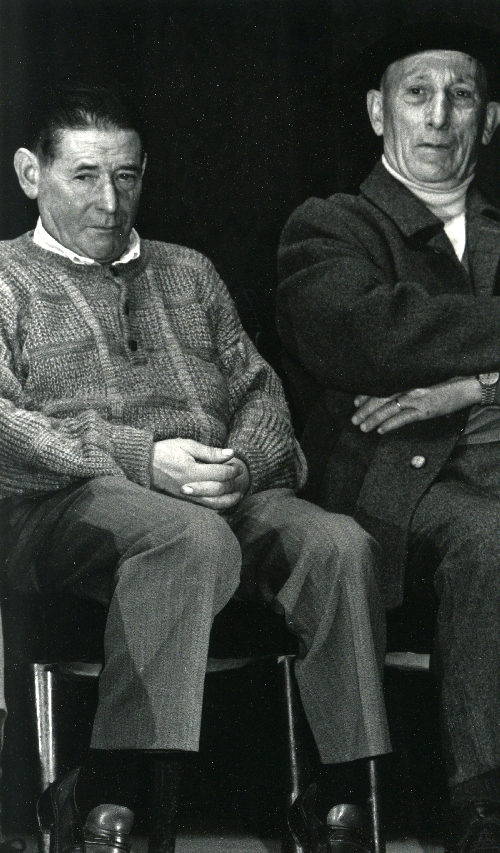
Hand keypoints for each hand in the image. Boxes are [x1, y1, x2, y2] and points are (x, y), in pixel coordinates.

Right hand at [152, 438, 249, 509]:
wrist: (142, 466)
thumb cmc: (165, 452)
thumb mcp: (186, 445)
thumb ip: (209, 452)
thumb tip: (230, 454)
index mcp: (192, 471)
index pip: (221, 473)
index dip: (233, 470)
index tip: (238, 466)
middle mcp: (190, 487)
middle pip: (220, 490)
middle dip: (233, 484)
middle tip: (240, 478)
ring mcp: (186, 498)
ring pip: (214, 504)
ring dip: (229, 500)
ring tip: (238, 494)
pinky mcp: (182, 504)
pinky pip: (204, 510)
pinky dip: (217, 509)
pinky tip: (223, 503)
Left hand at [351, 376, 481, 433]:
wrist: (467, 384)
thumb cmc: (445, 379)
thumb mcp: (422, 377)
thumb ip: (406, 381)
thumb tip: (388, 391)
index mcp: (405, 376)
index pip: (380, 385)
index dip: (366, 394)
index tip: (355, 401)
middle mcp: (407, 385)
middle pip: (379, 397)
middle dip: (364, 409)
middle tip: (354, 419)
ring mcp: (416, 397)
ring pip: (388, 409)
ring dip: (373, 419)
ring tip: (362, 427)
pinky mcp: (425, 409)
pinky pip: (403, 418)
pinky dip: (390, 424)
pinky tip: (380, 431)